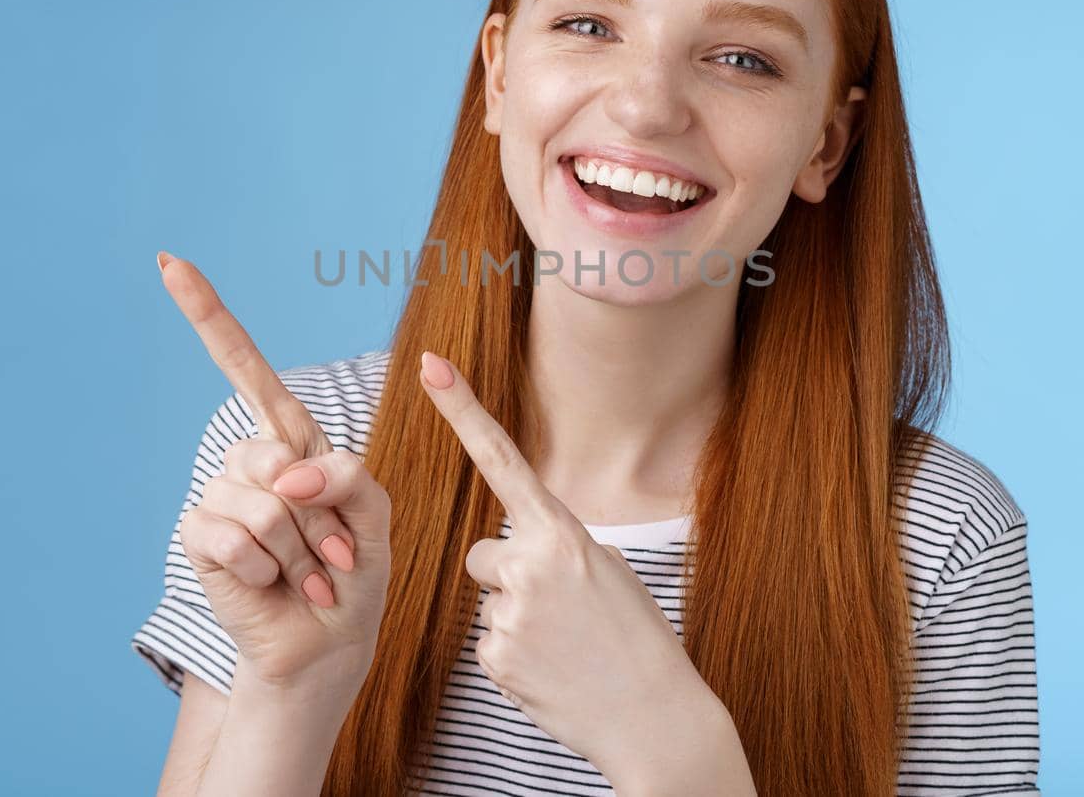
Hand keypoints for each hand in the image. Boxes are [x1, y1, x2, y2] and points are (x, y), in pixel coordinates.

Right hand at [159, 251, 391, 699]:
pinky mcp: (200, 538)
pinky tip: (275, 586)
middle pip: (275, 456)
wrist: (329, 641)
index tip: (170, 263)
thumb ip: (346, 477)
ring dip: (298, 551)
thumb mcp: (373, 514)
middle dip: (318, 516)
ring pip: (261, 505)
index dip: (208, 315)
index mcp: (292, 439)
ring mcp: (220, 496)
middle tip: (331, 554)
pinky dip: (268, 571)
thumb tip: (287, 475)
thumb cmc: (353, 572)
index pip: (243, 367)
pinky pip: (233, 538)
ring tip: (307, 574)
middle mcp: (251, 460)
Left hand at [416, 350, 722, 781]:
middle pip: (484, 554)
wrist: (653, 717)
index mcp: (563, 532)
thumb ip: (563, 547)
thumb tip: (527, 550)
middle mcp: (529, 564)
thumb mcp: (613, 571)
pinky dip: (516, 656)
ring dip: (518, 619)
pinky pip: (489, 641)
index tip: (430, 367)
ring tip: (565, 645)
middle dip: (510, 577)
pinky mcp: (494, 658)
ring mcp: (509, 613)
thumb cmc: (638, 639)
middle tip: (561, 611)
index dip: (462, 410)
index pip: (502, 459)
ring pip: (489, 601)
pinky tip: (552, 670)